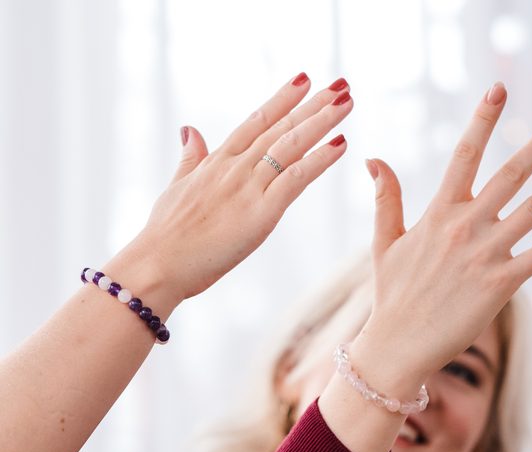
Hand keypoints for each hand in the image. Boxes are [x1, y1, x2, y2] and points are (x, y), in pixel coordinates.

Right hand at [130, 74, 352, 303]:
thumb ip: (190, 158)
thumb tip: (190, 130)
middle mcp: (235, 167)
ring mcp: (248, 187)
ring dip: (322, 122)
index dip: (282, 100)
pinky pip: (295, 178)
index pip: (256, 121)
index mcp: (217, 162)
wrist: (157, 263)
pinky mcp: (261, 212)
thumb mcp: (177, 186)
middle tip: (341, 84)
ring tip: (346, 101)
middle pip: (280, 127)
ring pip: (291, 145)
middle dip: (312, 104)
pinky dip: (319, 160)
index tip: (303, 80)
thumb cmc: (165, 234)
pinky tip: (340, 144)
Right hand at [357, 81, 531, 383]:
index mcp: (438, 213)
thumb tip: (372, 158)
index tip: (500, 88)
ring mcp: (484, 254)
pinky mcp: (501, 284)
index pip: (463, 154)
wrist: (398, 344)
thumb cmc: (391, 295)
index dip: (483, 119)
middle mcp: (464, 226)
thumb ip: (386, 198)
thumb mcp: (384, 243)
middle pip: (509, 175)